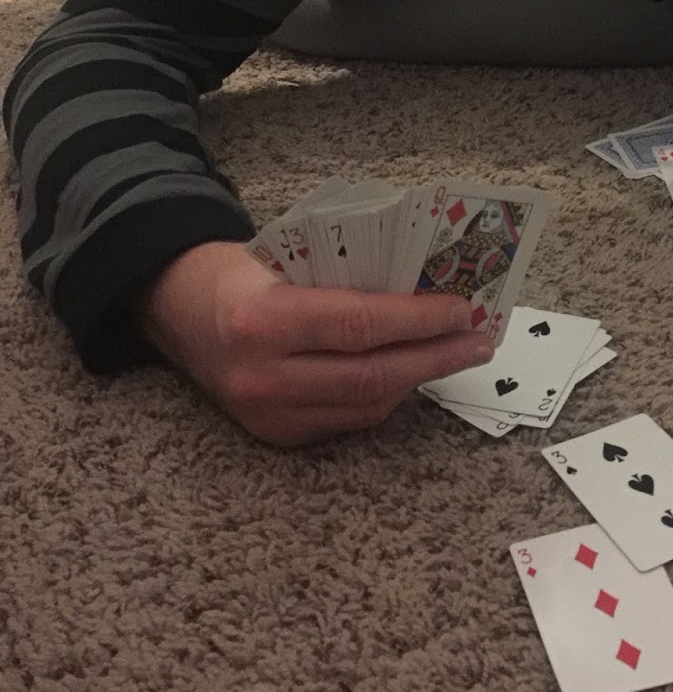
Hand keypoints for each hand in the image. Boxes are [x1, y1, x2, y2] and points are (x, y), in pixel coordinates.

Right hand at [140, 241, 494, 446]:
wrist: (174, 311)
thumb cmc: (238, 271)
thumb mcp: (284, 255)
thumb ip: (344, 275)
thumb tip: (426, 280)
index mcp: (263, 320)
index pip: (360, 325)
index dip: (419, 321)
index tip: (462, 310)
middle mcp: (263, 377)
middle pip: (372, 376)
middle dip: (436, 357)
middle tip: (480, 339)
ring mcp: (267, 415)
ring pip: (366, 406)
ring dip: (419, 380)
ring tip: (457, 353)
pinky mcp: (274, 436)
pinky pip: (347, 420)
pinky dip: (386, 397)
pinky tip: (411, 372)